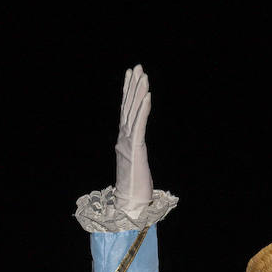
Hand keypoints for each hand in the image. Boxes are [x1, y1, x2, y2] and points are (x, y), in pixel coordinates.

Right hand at [114, 65, 152, 218]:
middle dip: (132, 86)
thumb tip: (135, 147)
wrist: (130, 204)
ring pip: (133, 112)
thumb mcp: (136, 164)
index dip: (127, 92)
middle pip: (128, 107)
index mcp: (124, 140)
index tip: (130, 76)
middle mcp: (123, 138)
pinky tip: (147, 96)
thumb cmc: (134, 189)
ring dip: (138, 92)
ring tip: (143, 75)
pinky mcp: (136, 148)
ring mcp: (128, 142)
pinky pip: (140, 124)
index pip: (126, 111)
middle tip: (137, 67)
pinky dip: (143, 109)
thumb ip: (134, 152)